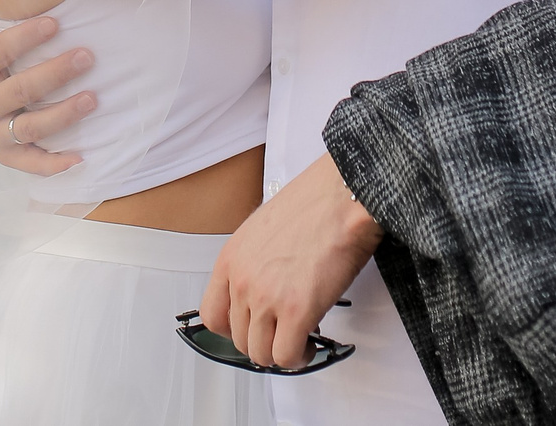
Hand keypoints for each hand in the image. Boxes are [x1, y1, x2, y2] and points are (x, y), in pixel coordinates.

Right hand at [0, 0, 93, 175]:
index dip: (25, 38)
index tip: (56, 22)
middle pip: (20, 89)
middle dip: (55, 73)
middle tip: (88, 55)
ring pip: (29, 127)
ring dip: (63, 115)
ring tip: (94, 98)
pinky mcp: (7, 155)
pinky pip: (31, 164)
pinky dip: (54, 165)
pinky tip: (82, 157)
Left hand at [200, 155, 380, 370]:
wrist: (343, 197)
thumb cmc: (314, 204)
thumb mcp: (265, 229)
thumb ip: (255, 263)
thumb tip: (265, 290)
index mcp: (231, 259)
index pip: (212, 315)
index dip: (233, 328)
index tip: (251, 328)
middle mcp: (242, 281)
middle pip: (239, 338)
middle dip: (263, 340)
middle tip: (284, 330)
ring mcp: (266, 298)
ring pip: (260, 354)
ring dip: (281, 352)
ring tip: (299, 339)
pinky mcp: (296, 312)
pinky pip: (286, 357)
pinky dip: (298, 357)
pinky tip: (309, 343)